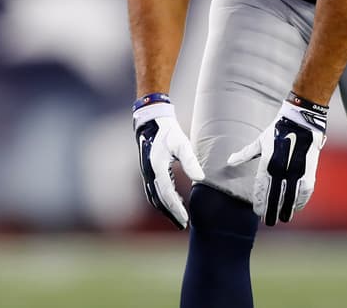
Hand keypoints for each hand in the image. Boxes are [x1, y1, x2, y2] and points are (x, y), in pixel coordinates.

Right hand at [133, 94, 205, 228]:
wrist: (151, 121)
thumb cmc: (168, 131)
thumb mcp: (182, 144)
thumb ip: (190, 161)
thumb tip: (200, 178)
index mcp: (156, 167)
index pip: (167, 194)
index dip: (176, 209)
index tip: (186, 219)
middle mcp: (149, 173)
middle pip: (159, 200)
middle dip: (170, 213)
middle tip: (183, 225)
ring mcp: (146, 173)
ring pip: (154, 197)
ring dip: (165, 209)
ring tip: (178, 218)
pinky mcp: (148, 171)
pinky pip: (153, 191)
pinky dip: (162, 200)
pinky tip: (174, 202)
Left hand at [226, 96, 326, 225]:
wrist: (301, 121)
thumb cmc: (277, 131)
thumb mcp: (260, 142)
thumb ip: (245, 154)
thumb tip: (229, 162)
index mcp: (268, 163)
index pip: (261, 189)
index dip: (260, 203)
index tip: (257, 213)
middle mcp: (282, 170)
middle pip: (275, 197)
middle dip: (272, 211)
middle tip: (269, 221)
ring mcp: (297, 172)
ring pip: (290, 197)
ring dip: (286, 209)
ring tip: (282, 218)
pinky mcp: (309, 171)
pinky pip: (305, 192)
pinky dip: (301, 201)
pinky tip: (297, 207)